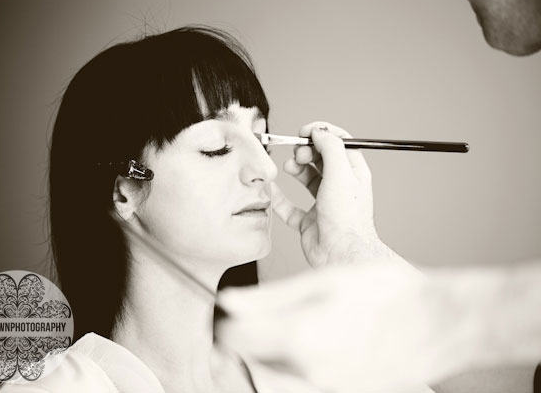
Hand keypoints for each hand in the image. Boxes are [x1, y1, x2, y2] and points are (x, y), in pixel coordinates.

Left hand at [216, 264, 476, 391]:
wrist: (438, 325)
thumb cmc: (386, 294)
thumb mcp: (325, 281)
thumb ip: (271, 297)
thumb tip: (228, 302)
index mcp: (299, 337)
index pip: (232, 339)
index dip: (224, 322)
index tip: (231, 308)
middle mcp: (306, 371)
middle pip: (250, 359)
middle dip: (244, 336)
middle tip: (257, 312)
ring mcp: (325, 387)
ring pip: (273, 370)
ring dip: (269, 348)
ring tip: (293, 319)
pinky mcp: (340, 392)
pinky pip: (300, 378)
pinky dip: (295, 358)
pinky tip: (318, 335)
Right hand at [272, 122, 397, 267]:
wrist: (340, 253)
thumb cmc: (346, 217)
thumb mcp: (341, 173)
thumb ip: (330, 147)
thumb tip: (320, 131)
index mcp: (353, 174)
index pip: (339, 144)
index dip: (322, 134)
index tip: (305, 131)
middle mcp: (339, 188)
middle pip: (320, 159)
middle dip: (306, 151)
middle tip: (298, 153)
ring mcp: (324, 205)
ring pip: (306, 179)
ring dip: (295, 169)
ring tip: (288, 167)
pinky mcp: (309, 222)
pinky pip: (290, 207)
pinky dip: (280, 197)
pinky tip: (272, 189)